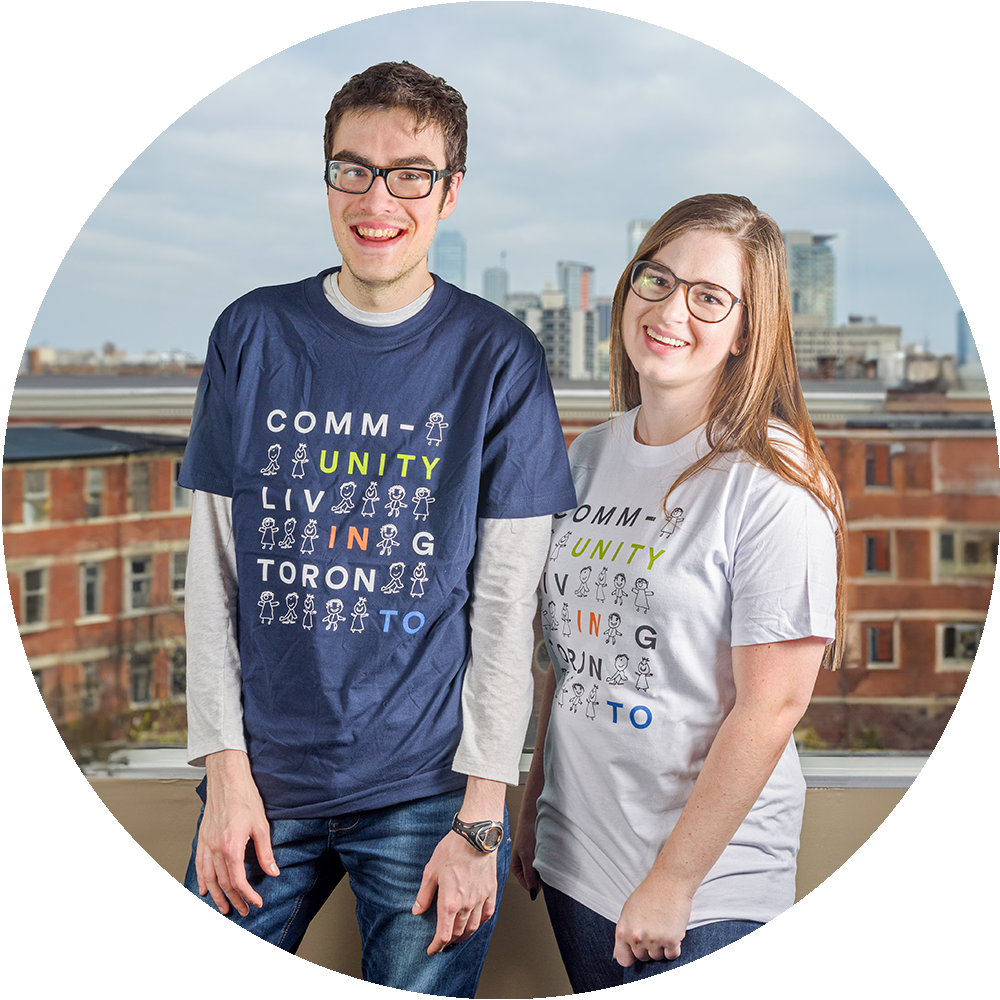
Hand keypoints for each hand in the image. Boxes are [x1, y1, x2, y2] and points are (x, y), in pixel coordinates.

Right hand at [196, 750, 278, 916]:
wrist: (228, 778)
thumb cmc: (245, 797)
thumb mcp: (261, 825)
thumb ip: (265, 852)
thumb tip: (273, 871)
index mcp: (231, 846)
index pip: (238, 880)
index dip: (248, 895)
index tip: (256, 902)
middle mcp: (216, 848)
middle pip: (223, 883)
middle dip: (233, 899)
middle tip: (242, 911)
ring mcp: (207, 843)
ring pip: (208, 878)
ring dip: (215, 895)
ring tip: (223, 907)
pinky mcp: (203, 837)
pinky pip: (199, 864)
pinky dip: (201, 879)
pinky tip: (203, 888)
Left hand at [412, 830, 498, 955]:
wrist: (475, 837)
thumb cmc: (452, 850)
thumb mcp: (431, 871)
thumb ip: (424, 894)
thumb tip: (417, 910)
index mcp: (449, 902)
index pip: (443, 935)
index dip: (437, 946)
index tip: (432, 950)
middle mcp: (466, 905)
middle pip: (458, 933)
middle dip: (449, 941)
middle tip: (443, 942)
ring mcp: (480, 899)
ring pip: (473, 927)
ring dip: (464, 935)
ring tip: (458, 936)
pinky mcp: (490, 891)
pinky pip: (487, 914)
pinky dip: (480, 922)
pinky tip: (475, 921)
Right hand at [511, 802, 540, 898]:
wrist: (534, 814)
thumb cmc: (527, 832)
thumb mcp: (527, 856)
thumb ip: (529, 875)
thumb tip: (532, 893)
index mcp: (516, 868)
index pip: (528, 886)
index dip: (536, 883)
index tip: (543, 875)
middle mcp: (524, 865)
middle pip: (536, 880)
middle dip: (542, 875)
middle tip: (544, 863)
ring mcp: (533, 860)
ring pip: (542, 872)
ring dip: (546, 867)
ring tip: (545, 855)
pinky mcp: (540, 854)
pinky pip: (546, 864)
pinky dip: (549, 861)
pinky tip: (548, 852)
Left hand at [613, 876, 692, 966]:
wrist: (669, 882)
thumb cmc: (649, 894)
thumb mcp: (628, 911)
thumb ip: (623, 934)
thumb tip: (618, 957)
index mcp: (623, 930)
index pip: (623, 959)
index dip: (631, 955)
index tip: (636, 950)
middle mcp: (637, 937)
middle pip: (643, 958)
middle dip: (648, 947)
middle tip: (653, 928)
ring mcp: (654, 940)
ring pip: (658, 957)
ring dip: (662, 947)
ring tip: (663, 926)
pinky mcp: (671, 940)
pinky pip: (672, 955)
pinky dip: (674, 946)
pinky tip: (672, 930)